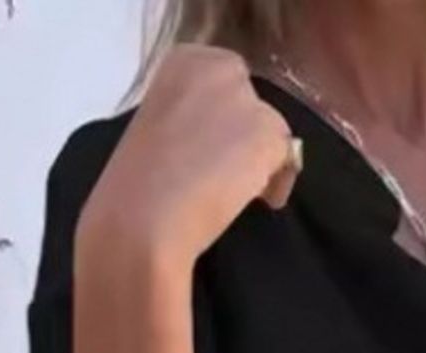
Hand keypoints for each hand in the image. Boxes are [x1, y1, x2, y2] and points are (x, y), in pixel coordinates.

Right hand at [77, 45, 300, 279]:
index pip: (224, 81)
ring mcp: (245, 98)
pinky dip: (278, 184)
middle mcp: (217, 68)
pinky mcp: (267, 132)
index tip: (212, 149)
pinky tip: (258, 204)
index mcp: (182, 62)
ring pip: (272, 131)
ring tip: (237, 194)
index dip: (224, 118)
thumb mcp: (157, 129)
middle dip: (244, 136)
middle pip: (251, 104)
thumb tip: (214, 142)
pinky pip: (289, 158)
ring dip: (260, 161)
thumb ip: (189, 120)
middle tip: (227, 174)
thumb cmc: (136, 187)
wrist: (142, 218)